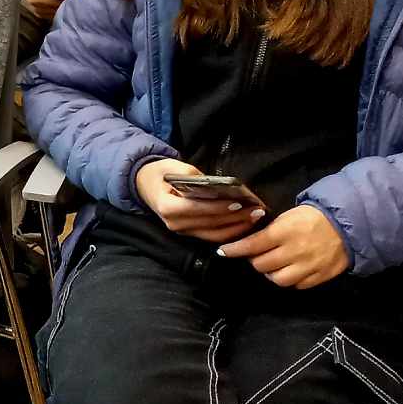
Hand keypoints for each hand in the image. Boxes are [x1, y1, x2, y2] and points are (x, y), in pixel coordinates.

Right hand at [135, 159, 266, 243]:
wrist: (144, 184)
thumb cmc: (160, 173)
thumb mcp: (174, 167)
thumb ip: (195, 176)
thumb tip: (218, 185)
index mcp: (167, 207)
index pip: (198, 209)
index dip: (220, 207)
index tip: (241, 202)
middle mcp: (174, 224)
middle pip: (210, 223)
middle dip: (236, 218)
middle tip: (257, 210)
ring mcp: (181, 231)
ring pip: (214, 234)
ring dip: (237, 228)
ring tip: (255, 217)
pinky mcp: (189, 234)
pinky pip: (212, 236)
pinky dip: (230, 232)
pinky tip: (244, 224)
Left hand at [216, 205, 348, 288]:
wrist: (348, 225)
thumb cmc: (313, 217)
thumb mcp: (288, 217)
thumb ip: (270, 231)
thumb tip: (250, 242)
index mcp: (284, 233)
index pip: (252, 245)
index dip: (235, 250)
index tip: (223, 252)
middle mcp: (294, 252)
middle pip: (261, 265)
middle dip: (254, 260)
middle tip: (256, 255)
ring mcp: (308, 267)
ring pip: (278, 280)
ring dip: (271, 273)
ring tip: (273, 265)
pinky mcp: (320, 277)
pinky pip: (297, 286)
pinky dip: (290, 281)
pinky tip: (290, 271)